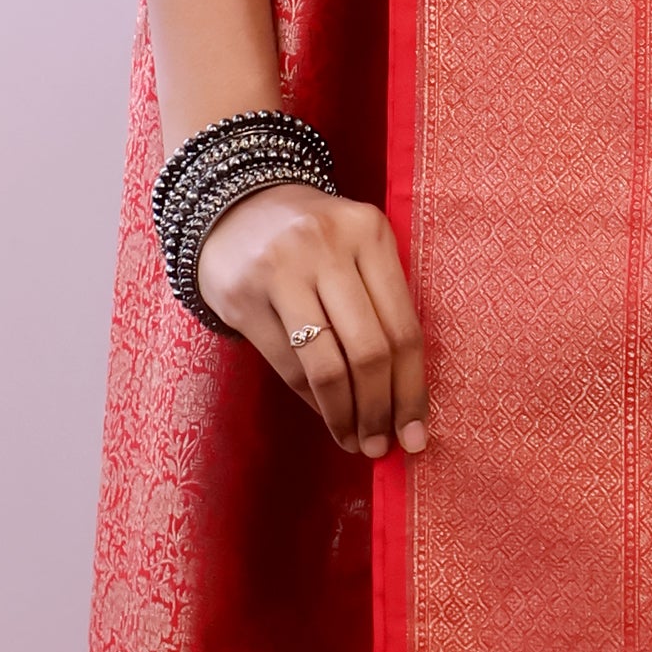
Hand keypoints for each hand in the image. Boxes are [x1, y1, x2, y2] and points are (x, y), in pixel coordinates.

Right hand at [197, 181, 430, 456]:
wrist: (234, 204)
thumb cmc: (314, 240)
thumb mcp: (356, 249)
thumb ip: (382, 305)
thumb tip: (404, 397)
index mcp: (370, 232)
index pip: (404, 327)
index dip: (412, 390)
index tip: (416, 434)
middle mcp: (327, 246)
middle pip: (369, 351)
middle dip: (380, 410)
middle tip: (382, 446)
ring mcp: (281, 269)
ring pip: (327, 366)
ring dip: (344, 415)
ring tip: (355, 441)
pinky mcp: (244, 295)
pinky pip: (288, 365)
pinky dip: (312, 401)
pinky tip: (325, 415)